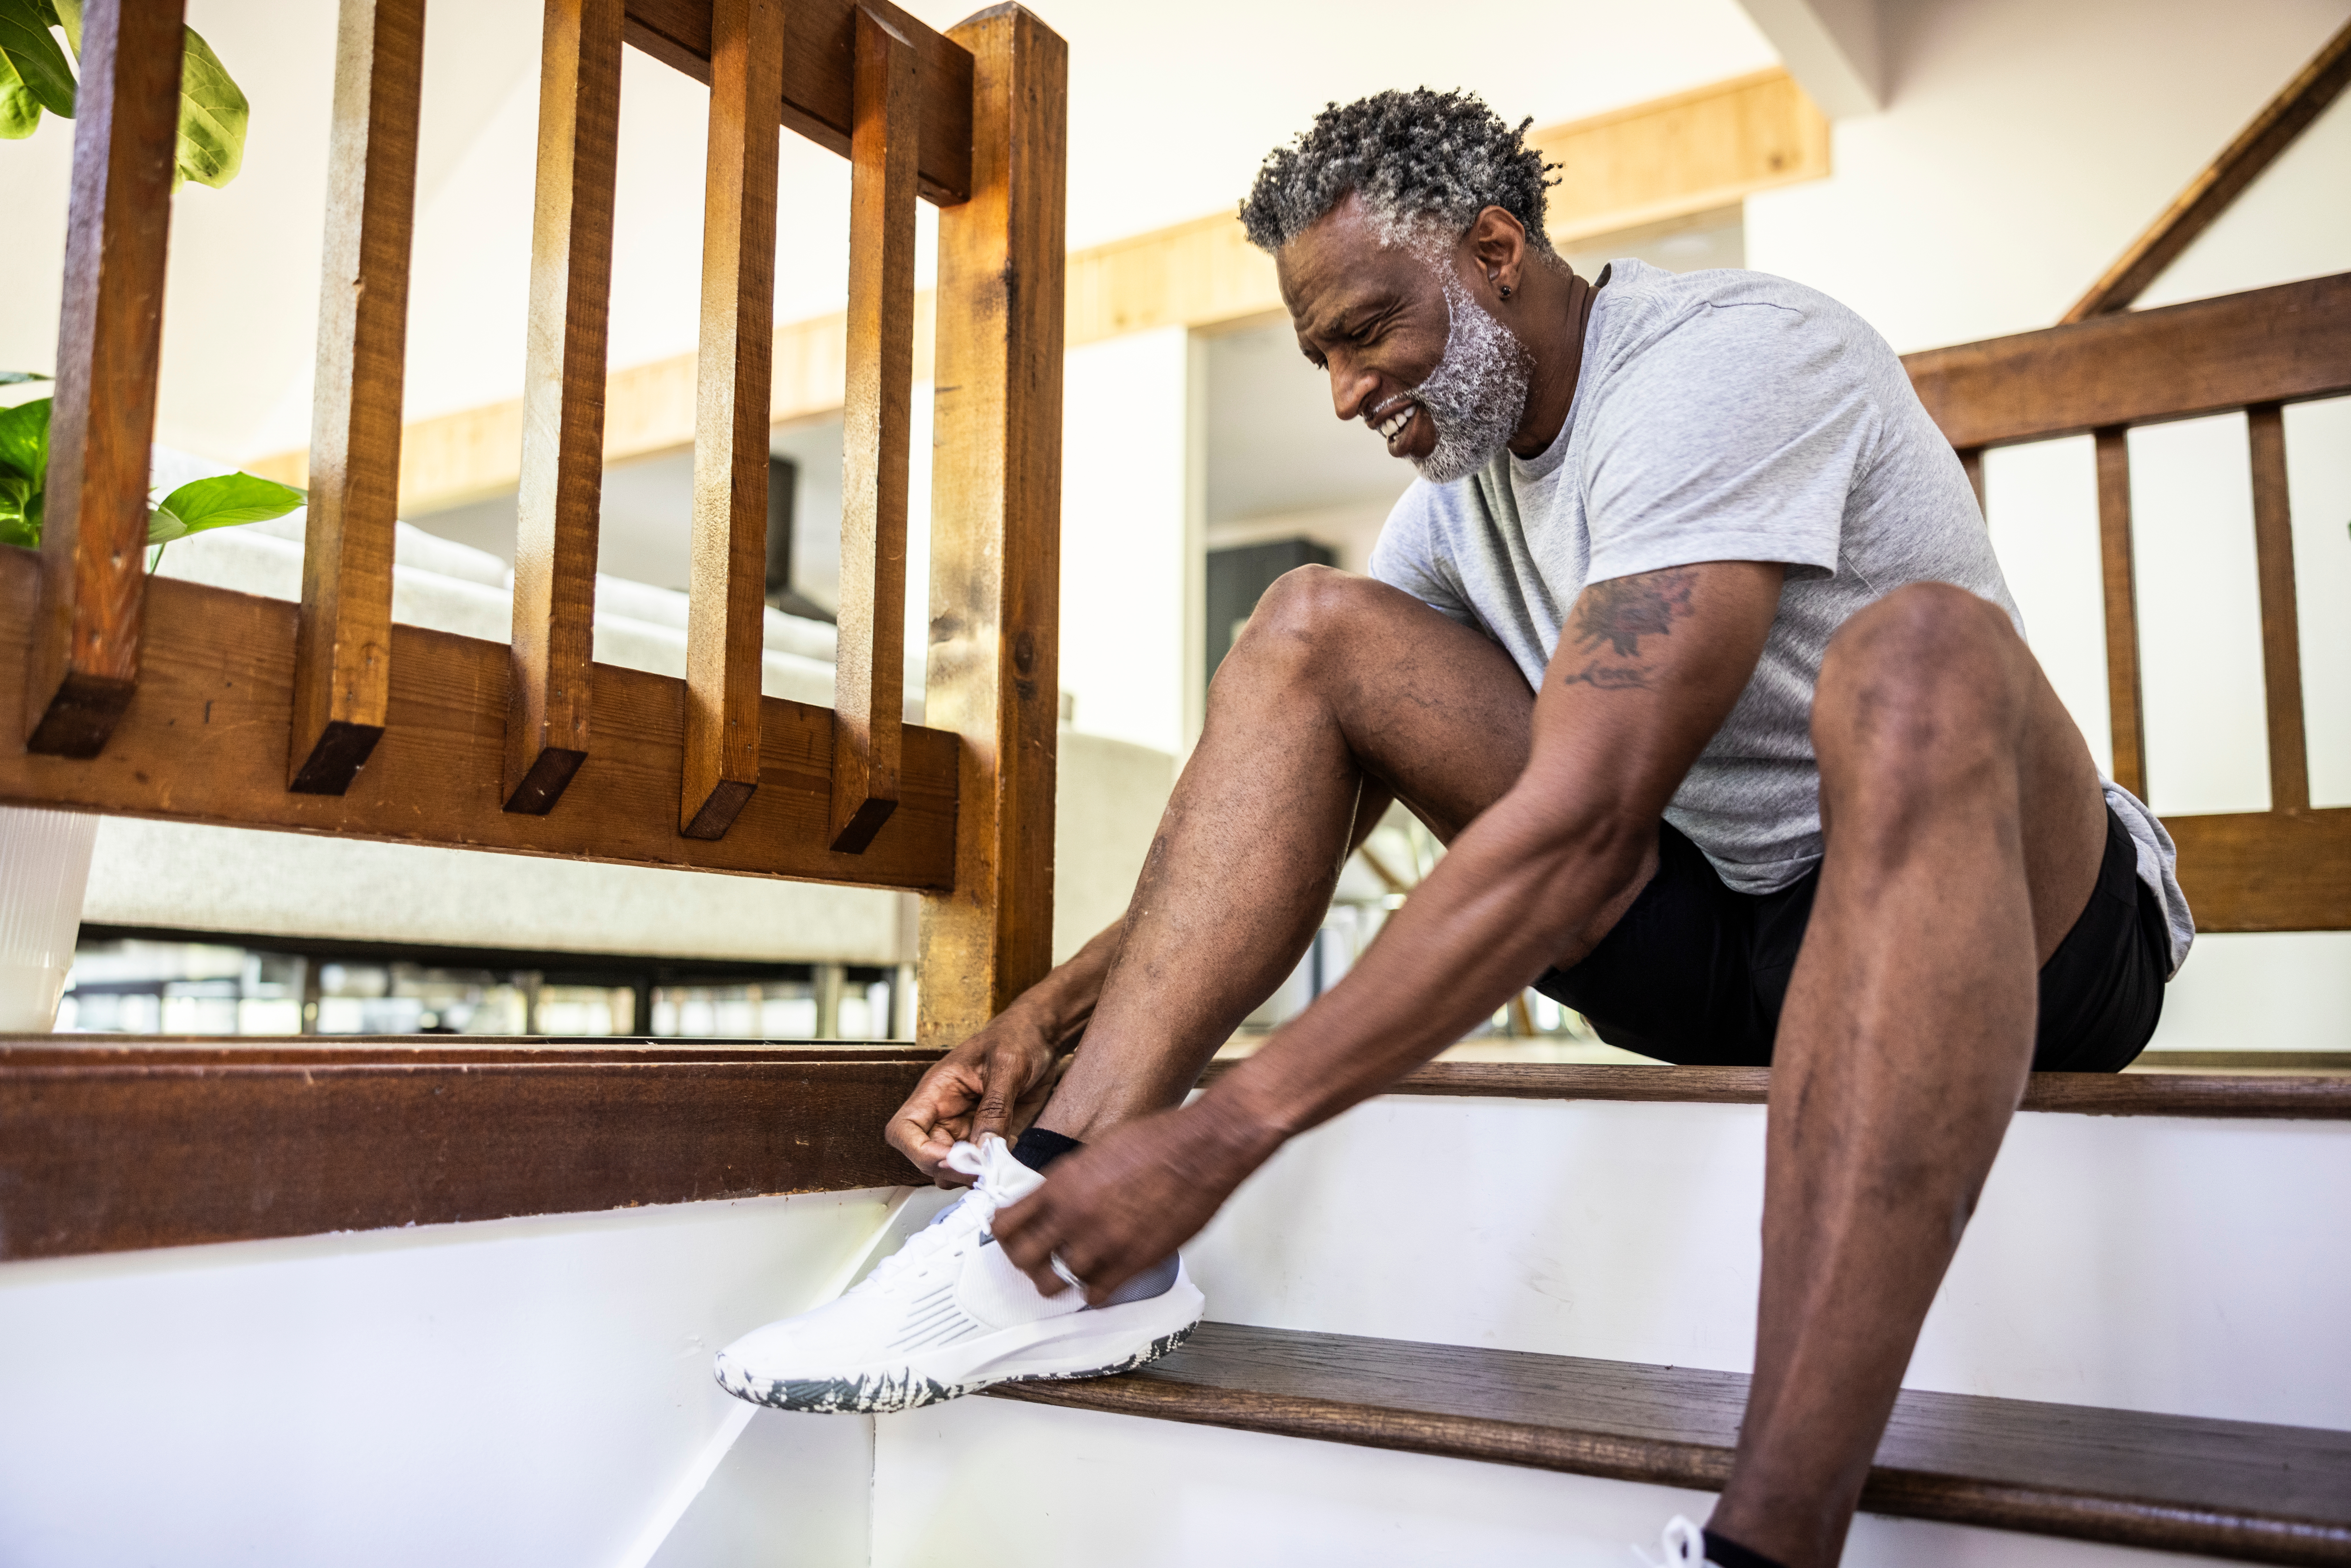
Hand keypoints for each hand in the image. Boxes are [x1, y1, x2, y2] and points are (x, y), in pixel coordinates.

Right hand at [886, 1017, 1060, 1184]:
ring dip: (971, 1174)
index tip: (951, 1159)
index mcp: (937, 1090)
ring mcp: (966, 1128)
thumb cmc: (1017, 1037)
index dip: (919, 1151)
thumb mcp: (1007, 1066)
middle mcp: (945, 1114)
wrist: (1042, 1037)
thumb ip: (995, 1107)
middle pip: (927, 1157)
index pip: (903, 1130)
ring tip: (997, 1165)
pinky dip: (992, 1170)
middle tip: (985, 1169)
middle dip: (952, 1169)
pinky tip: (1010, 1156)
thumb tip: (984, 1147)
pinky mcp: (988, 1137)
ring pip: (952, 1168)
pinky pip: (981, 1165)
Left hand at [993, 1095, 1279, 1303]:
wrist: (1202, 1149)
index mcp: (1061, 1183)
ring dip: (1062, 1279)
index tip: (1013, 1238)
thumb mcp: (1095, 1153)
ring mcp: (1103, 1243)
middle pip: (1024, 1261)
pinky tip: (1101, 1277)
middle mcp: (1074, 1215)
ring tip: (1071, 1272)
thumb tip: (1051, 1205)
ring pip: (1058, 1283)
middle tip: (1039, 1261)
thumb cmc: (1157, 1142)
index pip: (1005, 1224)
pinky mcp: (1133, 1262)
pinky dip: (1094, 1291)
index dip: (1005, 1236)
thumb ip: (1068, 1183)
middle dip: (1028, 1263)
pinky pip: (1096, 1294)